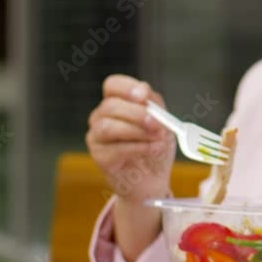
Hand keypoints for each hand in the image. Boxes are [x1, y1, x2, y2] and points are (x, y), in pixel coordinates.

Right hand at [86, 74, 175, 204]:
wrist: (154, 177)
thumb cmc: (156, 145)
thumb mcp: (163, 121)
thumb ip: (155, 106)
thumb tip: (145, 97)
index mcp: (118, 101)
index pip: (113, 85)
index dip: (127, 88)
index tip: (143, 97)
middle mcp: (102, 116)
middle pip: (111, 106)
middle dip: (137, 113)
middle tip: (156, 123)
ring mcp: (97, 136)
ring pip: (107, 126)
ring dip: (137, 131)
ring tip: (157, 138)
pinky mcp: (99, 156)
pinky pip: (114, 149)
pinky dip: (138, 148)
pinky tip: (153, 149)